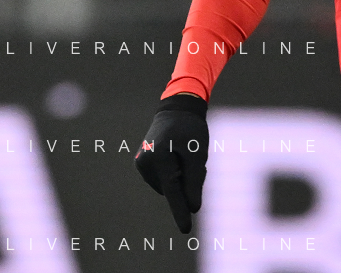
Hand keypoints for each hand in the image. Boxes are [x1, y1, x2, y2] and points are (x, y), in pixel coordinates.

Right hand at [134, 93, 208, 232]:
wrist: (175, 110)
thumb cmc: (190, 129)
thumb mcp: (198, 152)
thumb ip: (195, 179)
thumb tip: (192, 207)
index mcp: (159, 157)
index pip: (173, 191)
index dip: (180, 211)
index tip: (186, 230)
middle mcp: (145, 164)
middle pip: (173, 189)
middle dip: (188, 181)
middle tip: (193, 156)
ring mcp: (142, 166)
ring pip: (169, 186)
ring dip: (182, 177)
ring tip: (184, 153)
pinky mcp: (143, 166)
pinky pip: (164, 180)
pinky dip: (175, 174)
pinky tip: (177, 156)